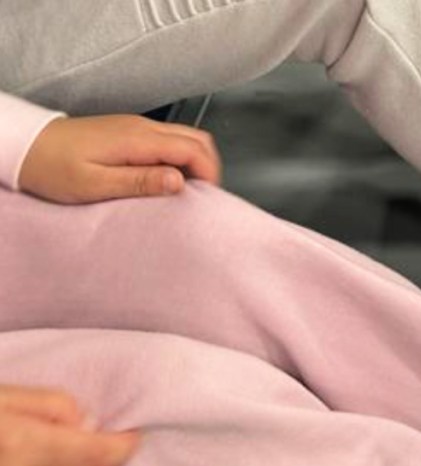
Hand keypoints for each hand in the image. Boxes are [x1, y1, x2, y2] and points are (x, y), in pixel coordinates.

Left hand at [18, 114, 221, 203]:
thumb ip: (140, 182)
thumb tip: (179, 181)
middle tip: (202, 197)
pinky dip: (181, 160)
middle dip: (209, 167)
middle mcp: (142, 128)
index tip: (207, 199)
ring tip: (187, 192)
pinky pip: (170, 142)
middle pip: (197, 139)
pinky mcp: (131, 133)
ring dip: (196, 164)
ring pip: (187, 139)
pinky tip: (169, 181)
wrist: (28, 147)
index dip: (209, 174)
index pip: (193, 149)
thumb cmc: (53, 168)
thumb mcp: (95, 184)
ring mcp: (138, 127)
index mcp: (137, 139)